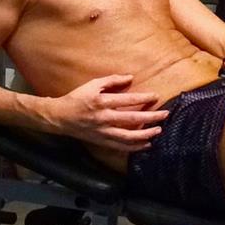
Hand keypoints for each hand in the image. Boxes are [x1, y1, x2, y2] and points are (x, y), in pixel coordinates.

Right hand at [47, 74, 168, 151]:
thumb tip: (131, 77)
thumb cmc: (77, 98)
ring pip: (128, 137)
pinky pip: (121, 147)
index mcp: (102, 102)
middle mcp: (104, 118)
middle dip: (151, 117)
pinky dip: (135, 147)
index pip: (127, 100)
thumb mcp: (92, 84)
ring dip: (146, 134)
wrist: (60, 117)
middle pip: (132, 119)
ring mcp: (103, 132)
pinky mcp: (102, 142)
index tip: (156, 97)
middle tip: (165, 115)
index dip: (143, 98)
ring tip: (159, 131)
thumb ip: (112, 80)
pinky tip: (147, 144)